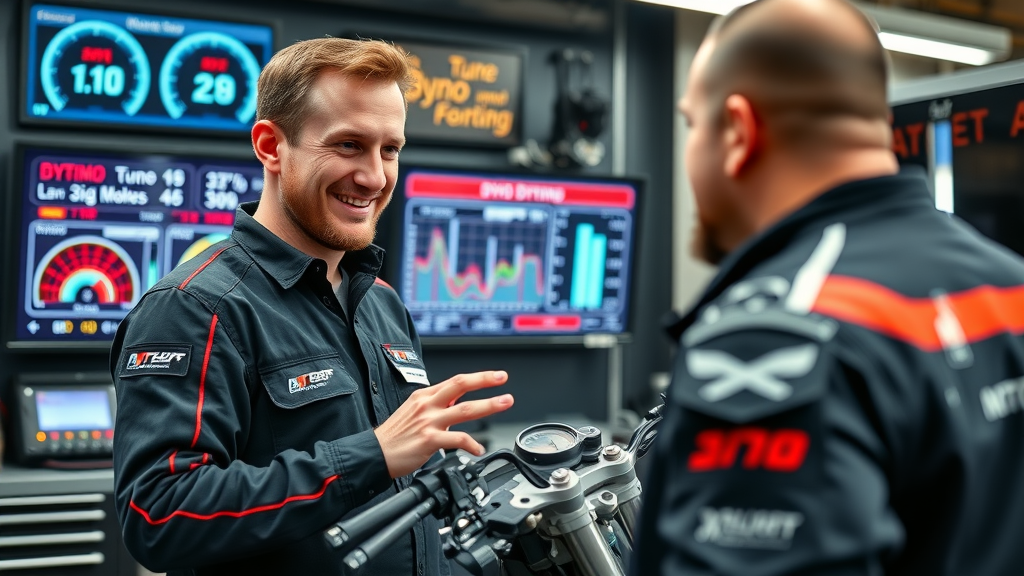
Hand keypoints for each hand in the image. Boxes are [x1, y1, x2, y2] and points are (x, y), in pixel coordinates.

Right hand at [374, 370, 512, 477]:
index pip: (455, 381)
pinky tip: (478, 449)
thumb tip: (456, 403)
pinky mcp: (429, 440)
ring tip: (504, 402)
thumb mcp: (412, 412)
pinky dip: (472, 444)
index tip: (495, 376)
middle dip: (485, 380)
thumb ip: (435, 406)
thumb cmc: (394, 436)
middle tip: (503, 379)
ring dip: (488, 405)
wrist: (374, 454)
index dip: (478, 377)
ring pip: (465, 409)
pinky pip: (457, 439)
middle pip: (460, 385)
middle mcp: (427, 405)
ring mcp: (428, 422)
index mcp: (424, 396)